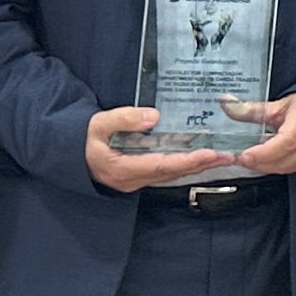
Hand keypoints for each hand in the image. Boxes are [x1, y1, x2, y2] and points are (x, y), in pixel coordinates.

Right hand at [85, 102, 245, 191]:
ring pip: (172, 174)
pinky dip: (185, 165)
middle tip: (228, 156)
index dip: (188, 161)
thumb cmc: (80, 138)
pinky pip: (166, 171)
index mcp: (123, 169)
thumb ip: (124, 119)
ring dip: (197, 166)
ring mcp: (136, 179)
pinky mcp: (138, 174)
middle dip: (202, 165)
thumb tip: (154, 116)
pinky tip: (200, 158)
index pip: (162, 166)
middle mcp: (133, 179)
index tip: (210, 154)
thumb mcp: (97, 124)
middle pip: (173, 173)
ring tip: (222, 157)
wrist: (66, 154)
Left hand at [229, 89, 295, 175]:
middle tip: (241, 159)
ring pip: (289, 167)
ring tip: (251, 160)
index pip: (286, 141)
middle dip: (260, 162)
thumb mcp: (281, 104)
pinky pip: (294, 169)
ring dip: (267, 167)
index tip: (245, 155)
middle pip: (285, 158)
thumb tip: (226, 104)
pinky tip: (267, 162)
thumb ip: (252, 109)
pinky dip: (278, 167)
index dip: (264, 152)